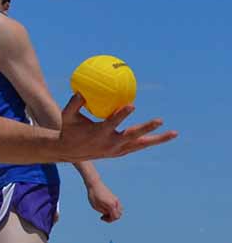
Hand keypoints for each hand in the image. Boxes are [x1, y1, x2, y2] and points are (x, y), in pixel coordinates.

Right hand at [57, 94, 176, 160]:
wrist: (69, 152)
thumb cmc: (69, 130)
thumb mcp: (67, 117)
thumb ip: (74, 103)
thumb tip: (81, 90)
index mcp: (99, 133)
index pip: (113, 123)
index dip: (122, 115)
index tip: (132, 105)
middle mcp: (111, 143)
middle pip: (132, 136)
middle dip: (146, 128)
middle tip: (160, 119)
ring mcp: (117, 150)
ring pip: (140, 144)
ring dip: (158, 139)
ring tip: (175, 133)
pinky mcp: (121, 152)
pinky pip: (138, 145)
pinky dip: (149, 140)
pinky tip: (163, 136)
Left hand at [86, 180, 122, 222]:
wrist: (94, 184)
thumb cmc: (93, 195)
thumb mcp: (95, 206)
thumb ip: (103, 211)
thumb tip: (109, 214)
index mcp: (111, 205)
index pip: (115, 217)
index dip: (109, 220)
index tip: (101, 217)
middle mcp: (116, 202)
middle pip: (119, 215)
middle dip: (112, 218)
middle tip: (103, 216)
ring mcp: (116, 199)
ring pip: (120, 211)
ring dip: (114, 214)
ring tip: (105, 213)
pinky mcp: (115, 197)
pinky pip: (118, 207)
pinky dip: (114, 210)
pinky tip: (106, 208)